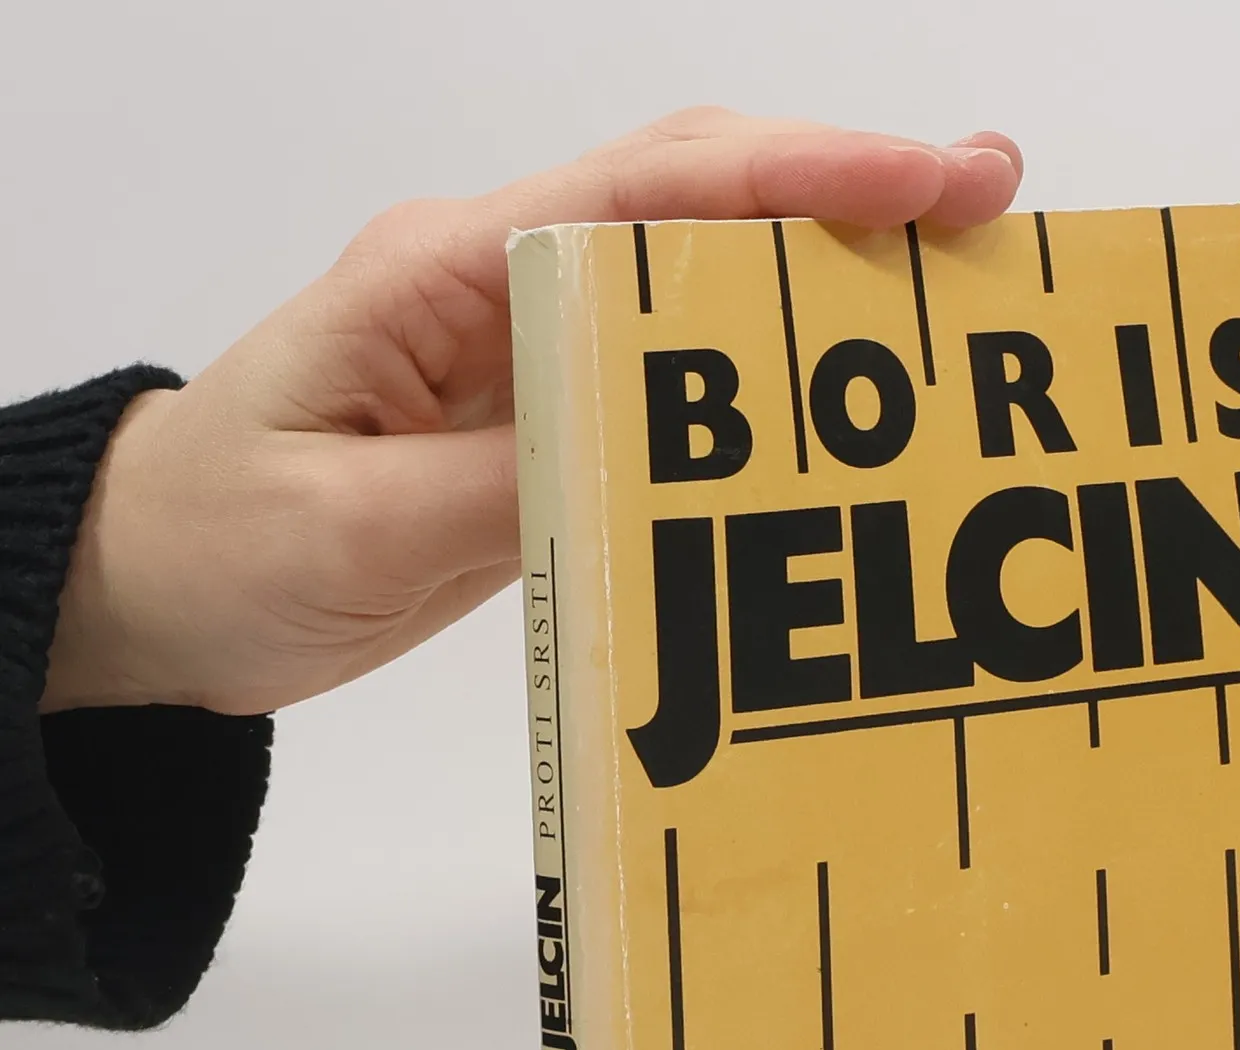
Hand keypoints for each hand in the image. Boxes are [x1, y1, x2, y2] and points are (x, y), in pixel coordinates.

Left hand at [44, 109, 1023, 715]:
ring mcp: (525, 343)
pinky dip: (769, 371)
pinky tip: (841, 399)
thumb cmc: (220, 544)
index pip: (648, 192)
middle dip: (847, 193)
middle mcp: (499, 281)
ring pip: (699, 276)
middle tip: (992, 213)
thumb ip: (505, 488)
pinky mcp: (540, 414)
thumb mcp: (351, 531)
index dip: (797, 179)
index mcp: (446, 272)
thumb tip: (657, 460)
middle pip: (695, 196)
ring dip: (824, 273)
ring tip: (954, 296)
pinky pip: (675, 373)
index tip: (928, 185)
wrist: (153, 586)